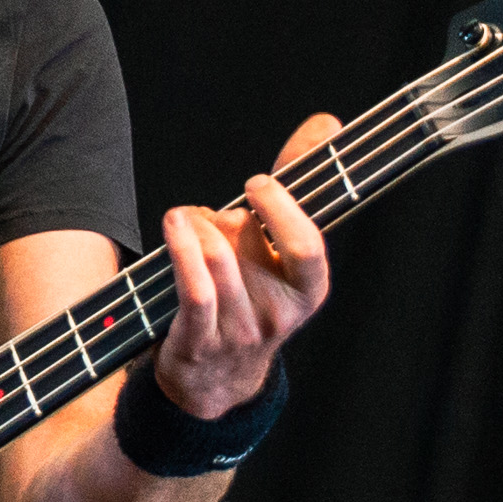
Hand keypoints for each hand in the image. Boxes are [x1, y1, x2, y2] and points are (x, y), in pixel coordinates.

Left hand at [151, 112, 336, 420]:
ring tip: (184, 220)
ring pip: (218, 260)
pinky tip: (175, 225)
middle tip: (216, 217)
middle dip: (225, 217)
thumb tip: (327, 122)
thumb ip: (299, 186)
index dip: (281, 211)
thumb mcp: (280, 251)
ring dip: (194, 226)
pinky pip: (193, 289)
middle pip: (249, 242)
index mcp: (308, 291)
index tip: (259, 183)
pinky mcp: (200, 341)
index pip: (308, 249)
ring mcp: (239, 332)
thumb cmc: (250, 296)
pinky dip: (181, 247)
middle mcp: (279, 315)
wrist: (216, 379)